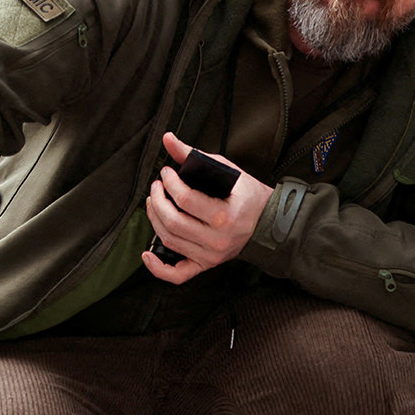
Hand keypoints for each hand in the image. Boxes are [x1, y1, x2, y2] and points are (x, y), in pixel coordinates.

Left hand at [141, 133, 269, 282]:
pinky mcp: (206, 264)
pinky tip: (146, 252)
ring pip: (169, 241)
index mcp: (225, 217)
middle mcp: (217, 240)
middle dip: (158, 200)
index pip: (185, 200)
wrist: (268, 222)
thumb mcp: (227, 170)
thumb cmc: (248, 195)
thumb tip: (168, 139)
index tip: (166, 172)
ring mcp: (211, 256)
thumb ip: (195, 155)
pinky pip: (177, 274)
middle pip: (172, 222)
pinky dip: (157, 267)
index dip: (170, 183)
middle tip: (157, 186)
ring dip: (154, 219)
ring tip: (154, 202)